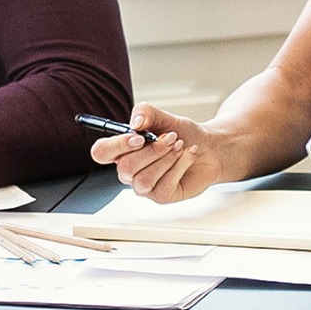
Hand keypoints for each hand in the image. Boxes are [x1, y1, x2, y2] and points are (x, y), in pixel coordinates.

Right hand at [90, 103, 220, 204]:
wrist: (209, 148)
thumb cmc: (183, 134)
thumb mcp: (164, 117)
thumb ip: (145, 113)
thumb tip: (136, 124)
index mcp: (123, 150)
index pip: (101, 153)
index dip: (116, 146)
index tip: (138, 136)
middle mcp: (130, 171)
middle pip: (125, 168)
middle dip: (152, 150)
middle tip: (171, 138)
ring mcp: (144, 186)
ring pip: (144, 180)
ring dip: (166, 159)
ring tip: (180, 146)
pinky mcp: (162, 196)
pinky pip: (163, 187)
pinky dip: (180, 166)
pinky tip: (187, 156)